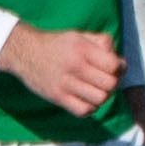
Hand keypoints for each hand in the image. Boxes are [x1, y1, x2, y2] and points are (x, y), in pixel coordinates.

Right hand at [0, 24, 123, 116]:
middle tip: (105, 79)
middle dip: (113, 83)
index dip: (120, 67)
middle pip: (110, 84)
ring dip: (102, 96)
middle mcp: (74, 66)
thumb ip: (102, 43)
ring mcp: (65, 84)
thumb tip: (119, 62)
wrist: (24, 52)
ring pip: (99, 99)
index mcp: (82, 49)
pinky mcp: (57, 97)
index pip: (113, 65)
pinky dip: (90, 107)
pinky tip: (86, 99)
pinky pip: (84, 110)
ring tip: (96, 89)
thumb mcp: (79, 35)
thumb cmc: (56, 44)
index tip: (114, 66)